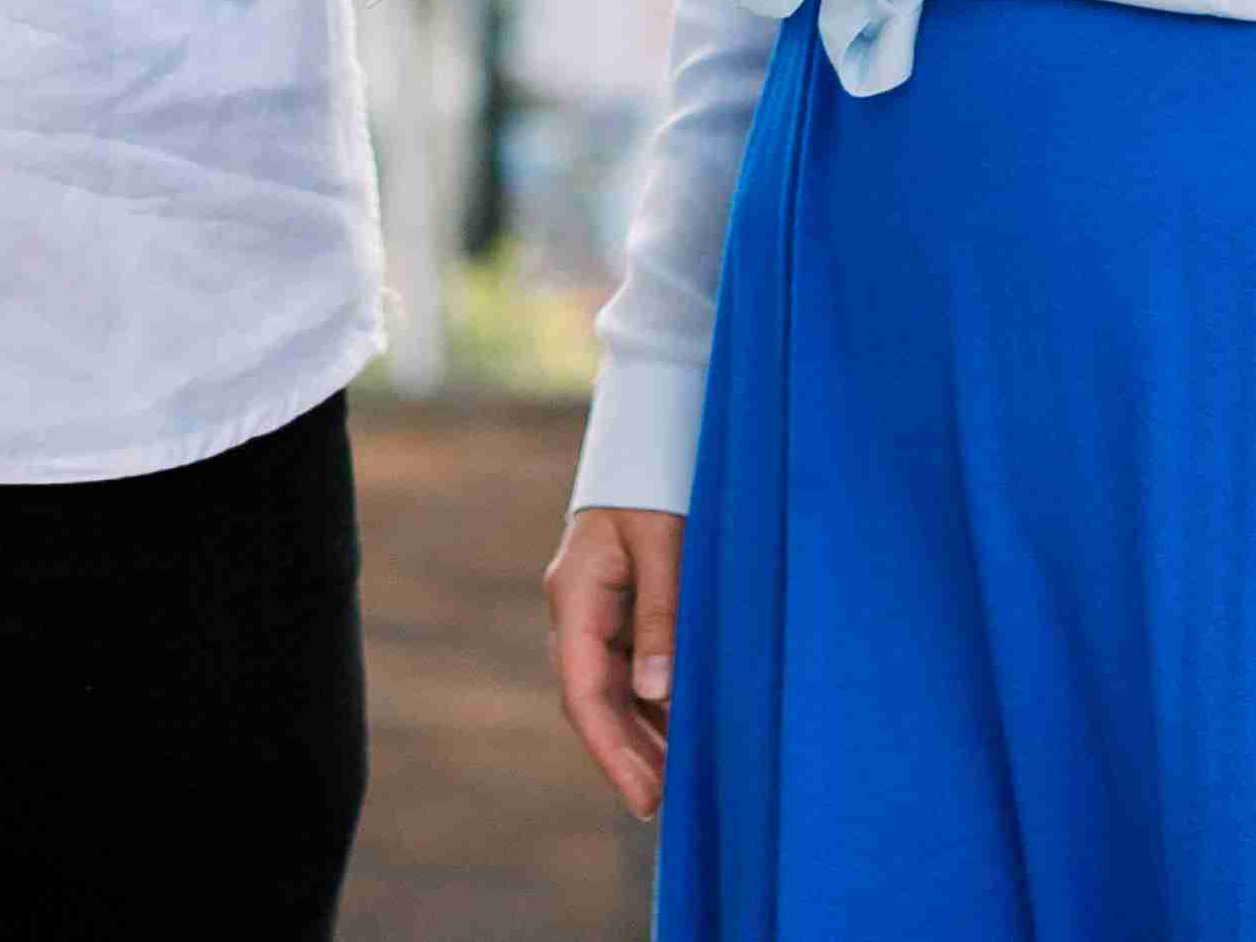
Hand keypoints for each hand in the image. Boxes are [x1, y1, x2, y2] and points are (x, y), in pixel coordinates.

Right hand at [547, 504, 678, 819]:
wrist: (650, 445)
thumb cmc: (659, 488)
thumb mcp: (665, 545)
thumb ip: (662, 616)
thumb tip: (658, 693)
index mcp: (574, 594)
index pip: (583, 692)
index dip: (609, 751)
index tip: (642, 796)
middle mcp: (576, 612)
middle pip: (593, 702)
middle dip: (625, 758)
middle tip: (664, 810)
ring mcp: (594, 615)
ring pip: (611, 694)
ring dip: (641, 740)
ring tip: (680, 787)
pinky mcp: (617, 615)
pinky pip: (629, 675)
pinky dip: (653, 711)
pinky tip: (681, 739)